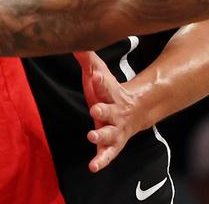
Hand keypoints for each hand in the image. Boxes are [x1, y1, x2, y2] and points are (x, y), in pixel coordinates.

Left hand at [76, 50, 143, 171]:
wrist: (134, 111)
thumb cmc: (110, 91)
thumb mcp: (99, 73)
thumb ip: (87, 59)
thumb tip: (74, 41)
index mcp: (111, 93)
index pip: (106, 85)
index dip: (100, 80)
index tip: (95, 74)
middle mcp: (115, 112)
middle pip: (110, 110)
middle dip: (103, 110)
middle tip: (94, 108)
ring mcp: (115, 129)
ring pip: (110, 134)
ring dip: (101, 135)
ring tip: (91, 136)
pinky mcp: (112, 144)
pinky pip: (107, 154)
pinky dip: (101, 161)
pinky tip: (92, 167)